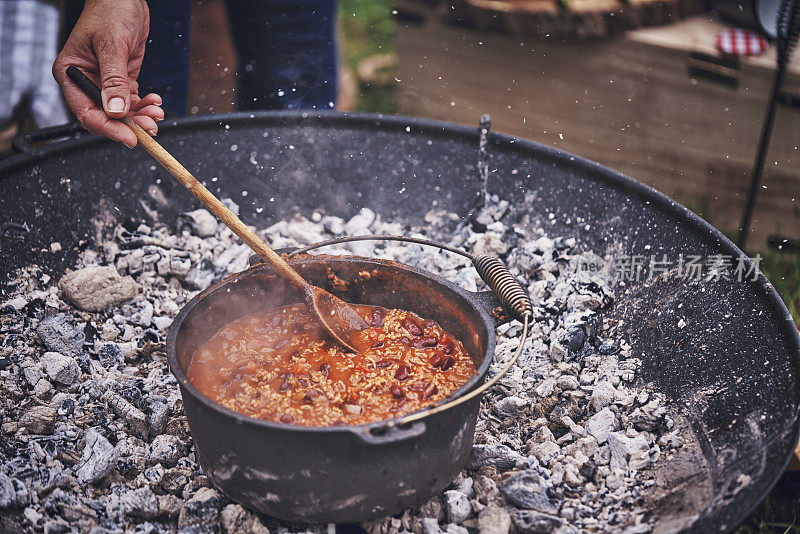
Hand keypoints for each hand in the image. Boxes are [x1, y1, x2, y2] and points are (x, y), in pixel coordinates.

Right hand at [53, 0, 162, 147]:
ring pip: (122, 113)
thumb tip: (116, 111)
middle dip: (130, 125)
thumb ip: (114, 80)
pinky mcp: (121, 80)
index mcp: (72, 74)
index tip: (130, 138)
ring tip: (157, 113)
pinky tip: (155, 102)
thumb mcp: (112, 46)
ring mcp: (104, 82)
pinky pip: (132, 102)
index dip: (109, 129)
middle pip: (105, 117)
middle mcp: (86, 81)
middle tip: (151, 127)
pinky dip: (145, 106)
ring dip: (141, 117)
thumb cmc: (110, 11)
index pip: (87, 113)